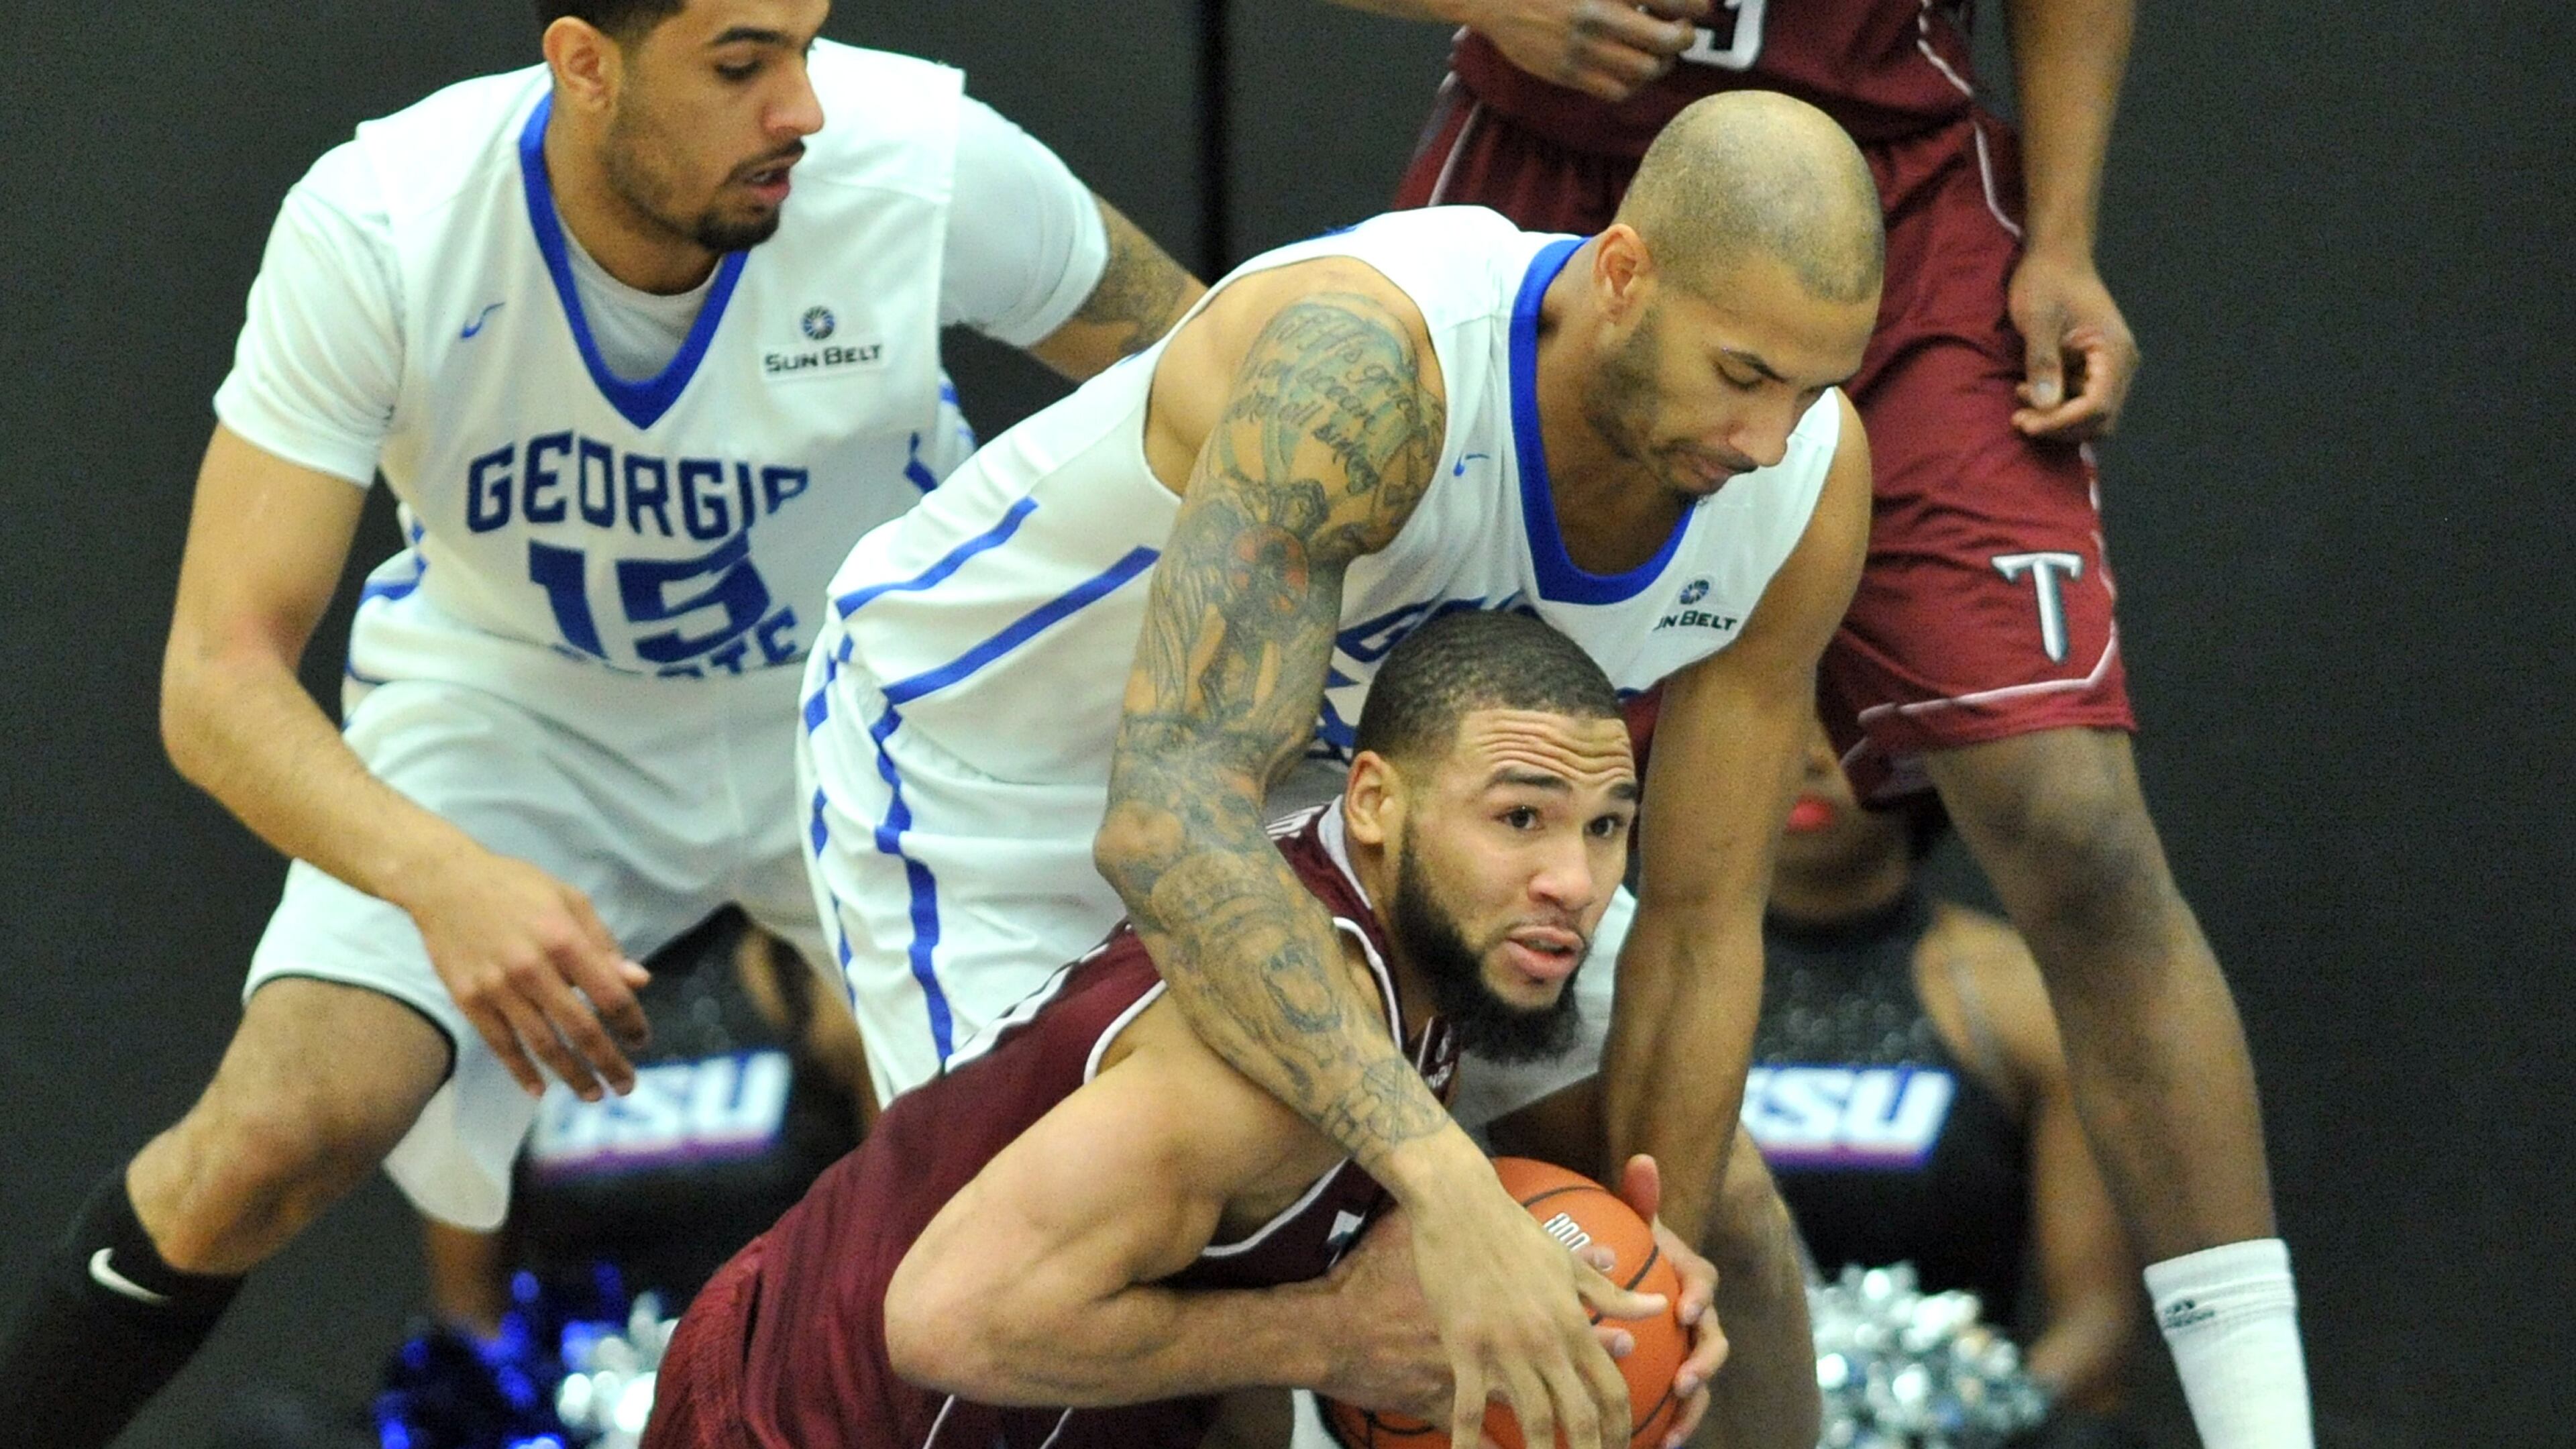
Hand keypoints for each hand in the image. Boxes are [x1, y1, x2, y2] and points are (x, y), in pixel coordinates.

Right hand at [397, 845, 650, 1100]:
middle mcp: (532, 968)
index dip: (631, 1023)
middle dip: (608, 1062)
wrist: (446, 882)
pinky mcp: (468, 999)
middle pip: (580, 1028)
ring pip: (542, 1044)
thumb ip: (604, 945)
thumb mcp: (570, 901)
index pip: (609, 995)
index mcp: (564, 939)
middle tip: (627, 1086)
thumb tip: (638, 981)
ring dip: (571, 1074)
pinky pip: (500, 1044)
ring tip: (593, 1093)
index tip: (642, 1041)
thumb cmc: (517, 888)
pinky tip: (539, 1090)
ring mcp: (497, 987)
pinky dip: (520, 1071)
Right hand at [1322, 1206, 1655, 1422]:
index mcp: (1573, 1320)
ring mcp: (1503, 1345)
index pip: (1610, 1389)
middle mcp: (1545, 1339)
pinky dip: (1472, 1442)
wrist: (1459, 1206)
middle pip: (1578, 1416)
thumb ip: (1614, 1294)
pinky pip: (1469, 1407)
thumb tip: (1659, 1307)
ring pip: (1532, 1418)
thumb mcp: (1570, 1262)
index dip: (1620, 1429)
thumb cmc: (1515, 1232)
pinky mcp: (1462, 1345)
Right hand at [1460, 0, 1709, 103]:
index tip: (1704, 11)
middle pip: (1666, 43)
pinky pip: (1617, 92)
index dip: (1695, 11)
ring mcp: (1584, 50)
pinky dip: (1632, 84)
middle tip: (1678, 33)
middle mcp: (1599, 18)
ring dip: (1659, 65)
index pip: (1668, 3)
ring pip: (1645, 72)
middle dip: (1682, 40)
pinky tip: (1628, 70)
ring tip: (1654, 54)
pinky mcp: (1570, 74)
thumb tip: (1680, 4)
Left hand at [1614, 1156, 1725, 1448]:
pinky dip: (1676, 1425)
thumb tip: (1641, 1159)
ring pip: (1704, 1383)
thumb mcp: (1637, 1221)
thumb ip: (1642, 1195)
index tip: (1685, 1311)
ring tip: (1673, 1432)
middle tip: (1684, 1380)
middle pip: (1714, 1344)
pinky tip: (1658, 1446)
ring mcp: (1694, 1350)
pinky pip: (1685, 1405)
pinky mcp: (1683, 1376)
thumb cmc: (1636, 1246)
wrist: (1645, 1273)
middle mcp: (1702, 1318)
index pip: (1705, 1286)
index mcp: (1694, 1279)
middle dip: (1703, 1365)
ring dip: (1693, 1408)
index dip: (1700, 1298)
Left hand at [2006, 247, 2139, 440]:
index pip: (2096, 407)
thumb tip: (2046, 404)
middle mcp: (2120, 364)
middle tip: (2020, 419)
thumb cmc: (2047, 281)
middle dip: (2059, 427)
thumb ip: (2042, 361)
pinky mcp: (2095, 370)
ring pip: (2091, 417)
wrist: (2056, 258)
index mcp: (2114, 351)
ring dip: (2057, 420)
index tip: (2026, 423)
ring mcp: (2110, 369)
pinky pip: (2082, 404)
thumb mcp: (2037, 318)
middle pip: (2099, 420)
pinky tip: (2030, 391)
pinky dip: (2057, 408)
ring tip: (2022, 399)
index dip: (2062, 422)